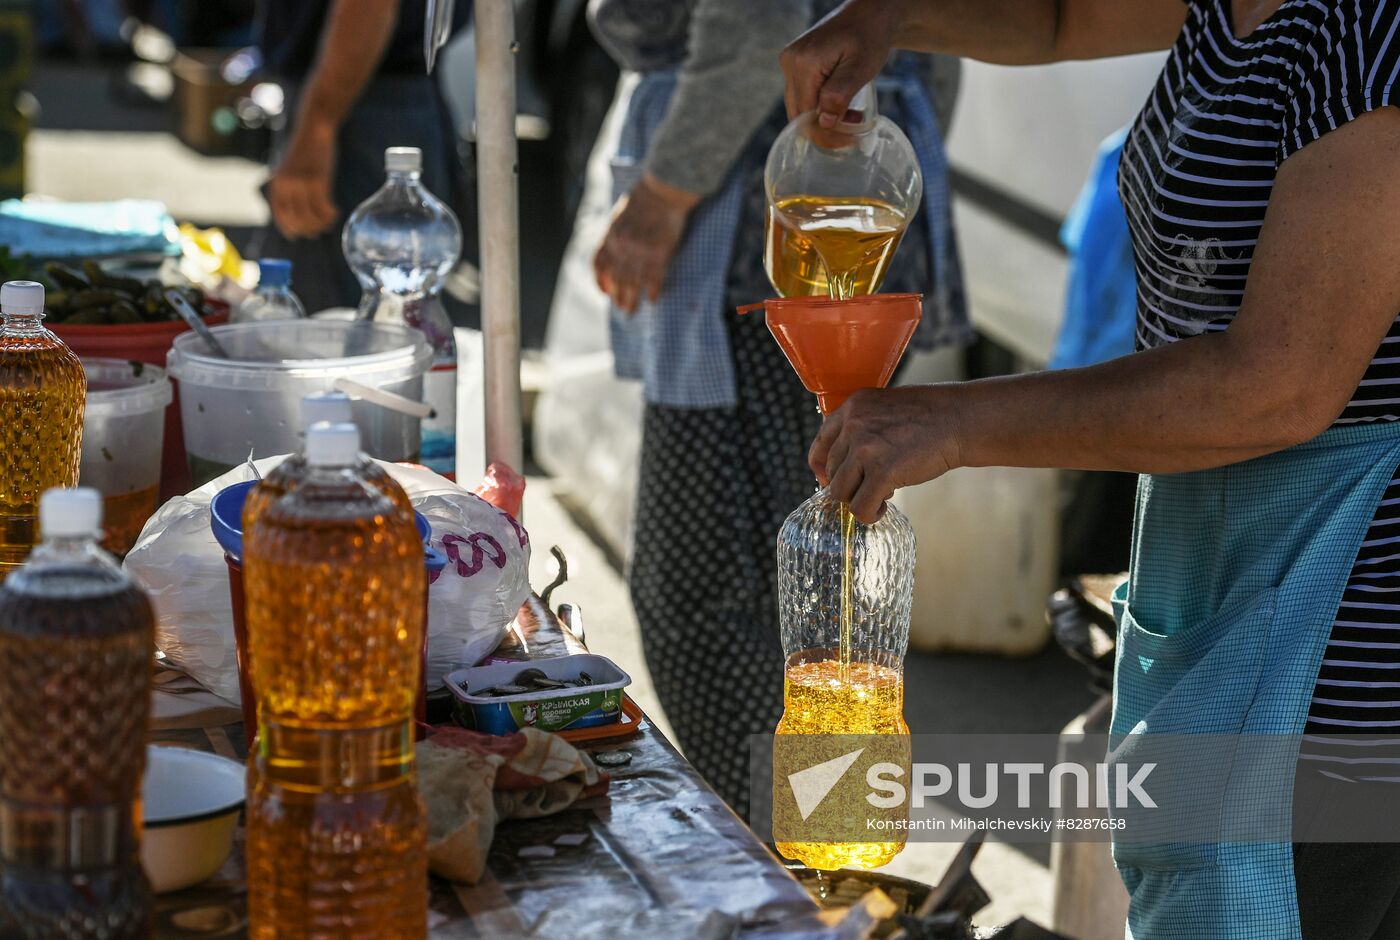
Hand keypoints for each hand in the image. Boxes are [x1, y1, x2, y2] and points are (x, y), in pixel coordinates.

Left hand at [268, 118, 339, 239]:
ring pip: (311, 216)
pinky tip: (335, 212)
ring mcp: (301, 184)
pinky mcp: (317, 181)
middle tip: (320, 229)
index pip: (280, 216)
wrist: (313, 130)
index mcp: (276, 185)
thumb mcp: (290, 172)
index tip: (298, 236)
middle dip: (309, 229)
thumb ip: (290, 192)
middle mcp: (286, 186)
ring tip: (330, 220)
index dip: (289, 229)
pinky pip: (324, 207)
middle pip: (297, 220)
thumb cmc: (304, 152)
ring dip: (322, 223)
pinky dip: (330, 214)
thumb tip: (300, 217)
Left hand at [594, 172, 698, 313]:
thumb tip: (616, 248)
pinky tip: (652, 299)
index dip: (600, 280)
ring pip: (631, 283)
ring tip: (631, 311)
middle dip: (617, 296)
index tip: (605, 292)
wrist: (663, 190)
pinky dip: (651, 291)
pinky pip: (653, 279)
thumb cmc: (646, 199)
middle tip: (621, 308)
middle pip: (616, 278)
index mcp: (610, 235)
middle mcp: (621, 247)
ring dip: (631, 300)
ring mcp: (639, 252)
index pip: (599, 264)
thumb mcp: (621, 214)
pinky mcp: (658, 255)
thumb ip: (617, 233)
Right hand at [780, 0, 904, 126]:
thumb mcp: (860, 69)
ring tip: (851, 118)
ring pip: (799, 107)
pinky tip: (840, 107)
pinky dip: (820, 107)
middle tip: (853, 133)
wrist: (869, 14)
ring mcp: (790, 62)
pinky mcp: (795, 64)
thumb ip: (839, 95)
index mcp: (804, 63)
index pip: (805, 115)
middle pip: (798, 114)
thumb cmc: (869, 37)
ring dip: (823, 120)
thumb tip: (823, 123)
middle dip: (824, 130)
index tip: (850, 141)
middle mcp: (790, 62)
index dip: (825, 134)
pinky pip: (802, 95)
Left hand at [810, 385, 962, 522]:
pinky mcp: (882, 472)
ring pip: (841, 493)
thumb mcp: (885, 409)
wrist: (959, 420)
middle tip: (874, 485)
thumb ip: (862, 428)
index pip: (819, 446)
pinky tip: (884, 507)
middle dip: (850, 485)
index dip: (823, 469)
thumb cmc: (929, 417)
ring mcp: (866, 449)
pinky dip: (870, 514)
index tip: (833, 480)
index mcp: (851, 407)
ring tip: (881, 495)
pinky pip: (860, 507)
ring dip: (859, 499)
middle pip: (831, 473)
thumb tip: (842, 466)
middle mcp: (853, 425)